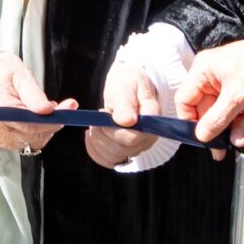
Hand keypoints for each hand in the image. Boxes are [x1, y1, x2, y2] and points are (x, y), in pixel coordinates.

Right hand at [0, 49, 75, 152]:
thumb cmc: (2, 73)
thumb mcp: (20, 75)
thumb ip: (34, 94)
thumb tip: (47, 110)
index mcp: (0, 109)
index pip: (30, 125)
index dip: (51, 120)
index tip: (68, 109)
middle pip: (35, 134)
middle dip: (53, 121)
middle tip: (62, 105)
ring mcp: (3, 136)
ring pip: (36, 140)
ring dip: (48, 126)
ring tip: (45, 107)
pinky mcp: (7, 141)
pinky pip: (32, 142)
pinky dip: (41, 131)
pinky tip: (39, 117)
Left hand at [84, 50, 163, 168]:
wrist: (129, 86)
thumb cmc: (128, 82)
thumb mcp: (125, 85)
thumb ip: (125, 102)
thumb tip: (127, 121)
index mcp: (152, 119)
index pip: (134, 136)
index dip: (114, 129)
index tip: (103, 112)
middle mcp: (148, 137)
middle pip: (123, 149)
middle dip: (103, 134)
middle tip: (97, 116)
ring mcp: (138, 146)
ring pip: (115, 157)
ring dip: (98, 142)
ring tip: (94, 124)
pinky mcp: (126, 151)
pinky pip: (109, 160)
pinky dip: (95, 150)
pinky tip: (91, 136)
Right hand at [173, 38, 243, 156]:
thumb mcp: (237, 96)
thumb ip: (216, 119)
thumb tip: (201, 136)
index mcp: (203, 70)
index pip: (185, 101)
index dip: (190, 122)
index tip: (202, 140)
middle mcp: (214, 75)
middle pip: (207, 109)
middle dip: (218, 128)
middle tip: (223, 148)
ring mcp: (231, 82)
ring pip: (226, 112)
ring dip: (235, 127)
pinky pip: (241, 109)